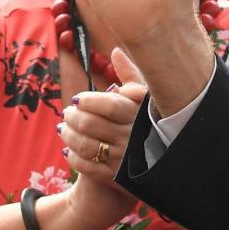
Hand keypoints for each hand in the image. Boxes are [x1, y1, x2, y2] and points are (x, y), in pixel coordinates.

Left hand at [60, 49, 143, 229]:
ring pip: (86, 146)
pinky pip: (87, 167)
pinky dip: (73, 158)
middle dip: (73, 118)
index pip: (108, 105)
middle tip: (67, 113)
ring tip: (64, 129)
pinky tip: (69, 150)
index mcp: (140, 116)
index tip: (77, 99)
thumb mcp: (147, 99)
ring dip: (69, 136)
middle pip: (92, 124)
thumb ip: (130, 75)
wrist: (164, 164)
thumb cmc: (152, 123)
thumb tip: (115, 51)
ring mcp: (124, 159)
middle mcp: (132, 137)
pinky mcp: (116, 178)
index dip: (88, 101)